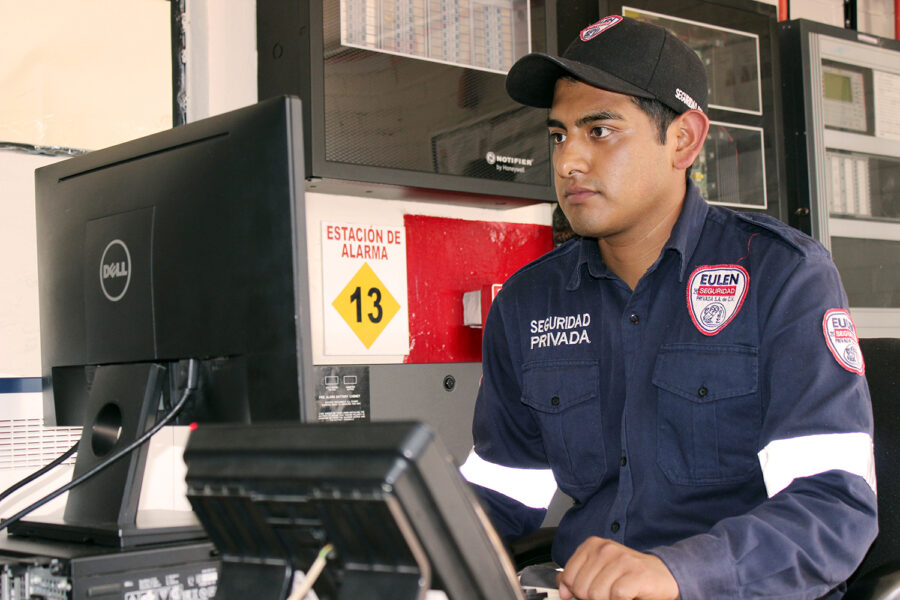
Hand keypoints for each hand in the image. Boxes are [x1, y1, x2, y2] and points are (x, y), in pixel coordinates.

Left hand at [556, 537, 679, 599]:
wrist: (663, 576)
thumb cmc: (629, 576)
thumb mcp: (599, 571)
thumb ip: (578, 577)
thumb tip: (563, 590)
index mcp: (592, 545)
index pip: (568, 576)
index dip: (576, 591)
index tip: (587, 594)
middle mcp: (606, 549)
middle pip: (581, 588)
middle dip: (592, 598)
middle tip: (608, 595)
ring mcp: (621, 560)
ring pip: (597, 594)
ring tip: (618, 595)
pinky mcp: (636, 574)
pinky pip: (616, 596)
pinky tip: (627, 596)